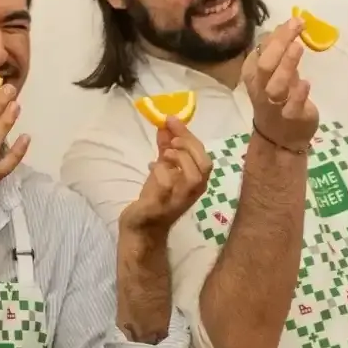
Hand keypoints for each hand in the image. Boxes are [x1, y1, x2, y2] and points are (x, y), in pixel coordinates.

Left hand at [122, 116, 211, 233]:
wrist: (141, 227)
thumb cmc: (156, 198)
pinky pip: (167, 186)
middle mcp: (193, 192)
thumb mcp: (162, 168)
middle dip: (189, 146)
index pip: (203, 155)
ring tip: (165, 154)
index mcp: (196, 181)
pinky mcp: (161, 207)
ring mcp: (179, 200)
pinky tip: (151, 166)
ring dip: (180, 159)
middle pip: (205, 165)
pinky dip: (161, 171)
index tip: (172, 119)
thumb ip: (166, 148)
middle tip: (171, 139)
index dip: (189, 135)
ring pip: (194, 178)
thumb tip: (166, 124)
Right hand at [243, 16, 317, 152]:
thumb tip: (288, 23)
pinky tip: (306, 82)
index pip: (261, 50)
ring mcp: (274, 104)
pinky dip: (298, 94)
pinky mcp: (291, 117)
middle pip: (265, 65)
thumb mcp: (275, 72)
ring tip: (299, 48)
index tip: (295, 20)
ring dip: (286, 66)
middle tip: (298, 25)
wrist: (280, 136)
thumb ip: (279, 50)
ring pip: (275, 85)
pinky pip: (292, 106)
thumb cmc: (279, 98)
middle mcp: (260, 88)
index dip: (277, 35)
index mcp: (252, 73)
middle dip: (280, 44)